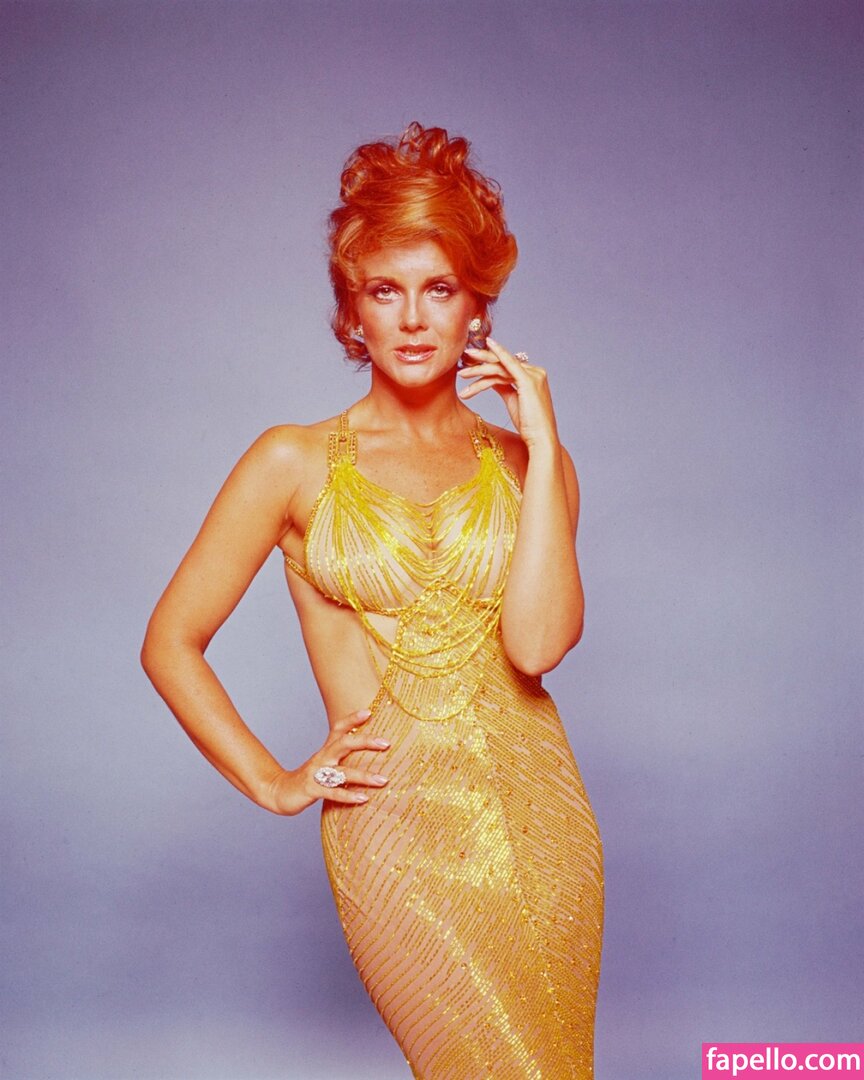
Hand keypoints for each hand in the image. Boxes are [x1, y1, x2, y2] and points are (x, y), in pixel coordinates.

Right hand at [263, 708, 389, 815]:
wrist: (280, 791)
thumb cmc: (310, 776)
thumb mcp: (326, 762)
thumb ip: (344, 755)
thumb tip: (371, 748)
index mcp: (327, 749)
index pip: (339, 728)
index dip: (352, 719)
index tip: (369, 712)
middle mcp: (322, 758)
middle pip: (343, 744)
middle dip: (365, 742)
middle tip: (386, 743)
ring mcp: (316, 773)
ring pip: (342, 772)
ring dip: (364, 776)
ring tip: (383, 780)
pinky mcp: (312, 790)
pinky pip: (332, 793)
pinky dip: (348, 796)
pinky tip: (364, 798)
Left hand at [458, 338, 558, 451]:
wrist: (540, 439)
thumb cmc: (528, 425)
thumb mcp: (512, 400)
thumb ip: (503, 386)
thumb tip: (490, 379)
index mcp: (533, 376)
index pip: (507, 365)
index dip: (488, 362)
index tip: (470, 361)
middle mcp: (535, 372)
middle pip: (503, 362)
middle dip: (482, 358)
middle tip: (464, 355)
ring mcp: (533, 375)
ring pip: (501, 366)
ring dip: (479, 369)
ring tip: (461, 374)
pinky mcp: (528, 381)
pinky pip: (508, 364)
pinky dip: (497, 354)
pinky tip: (482, 351)